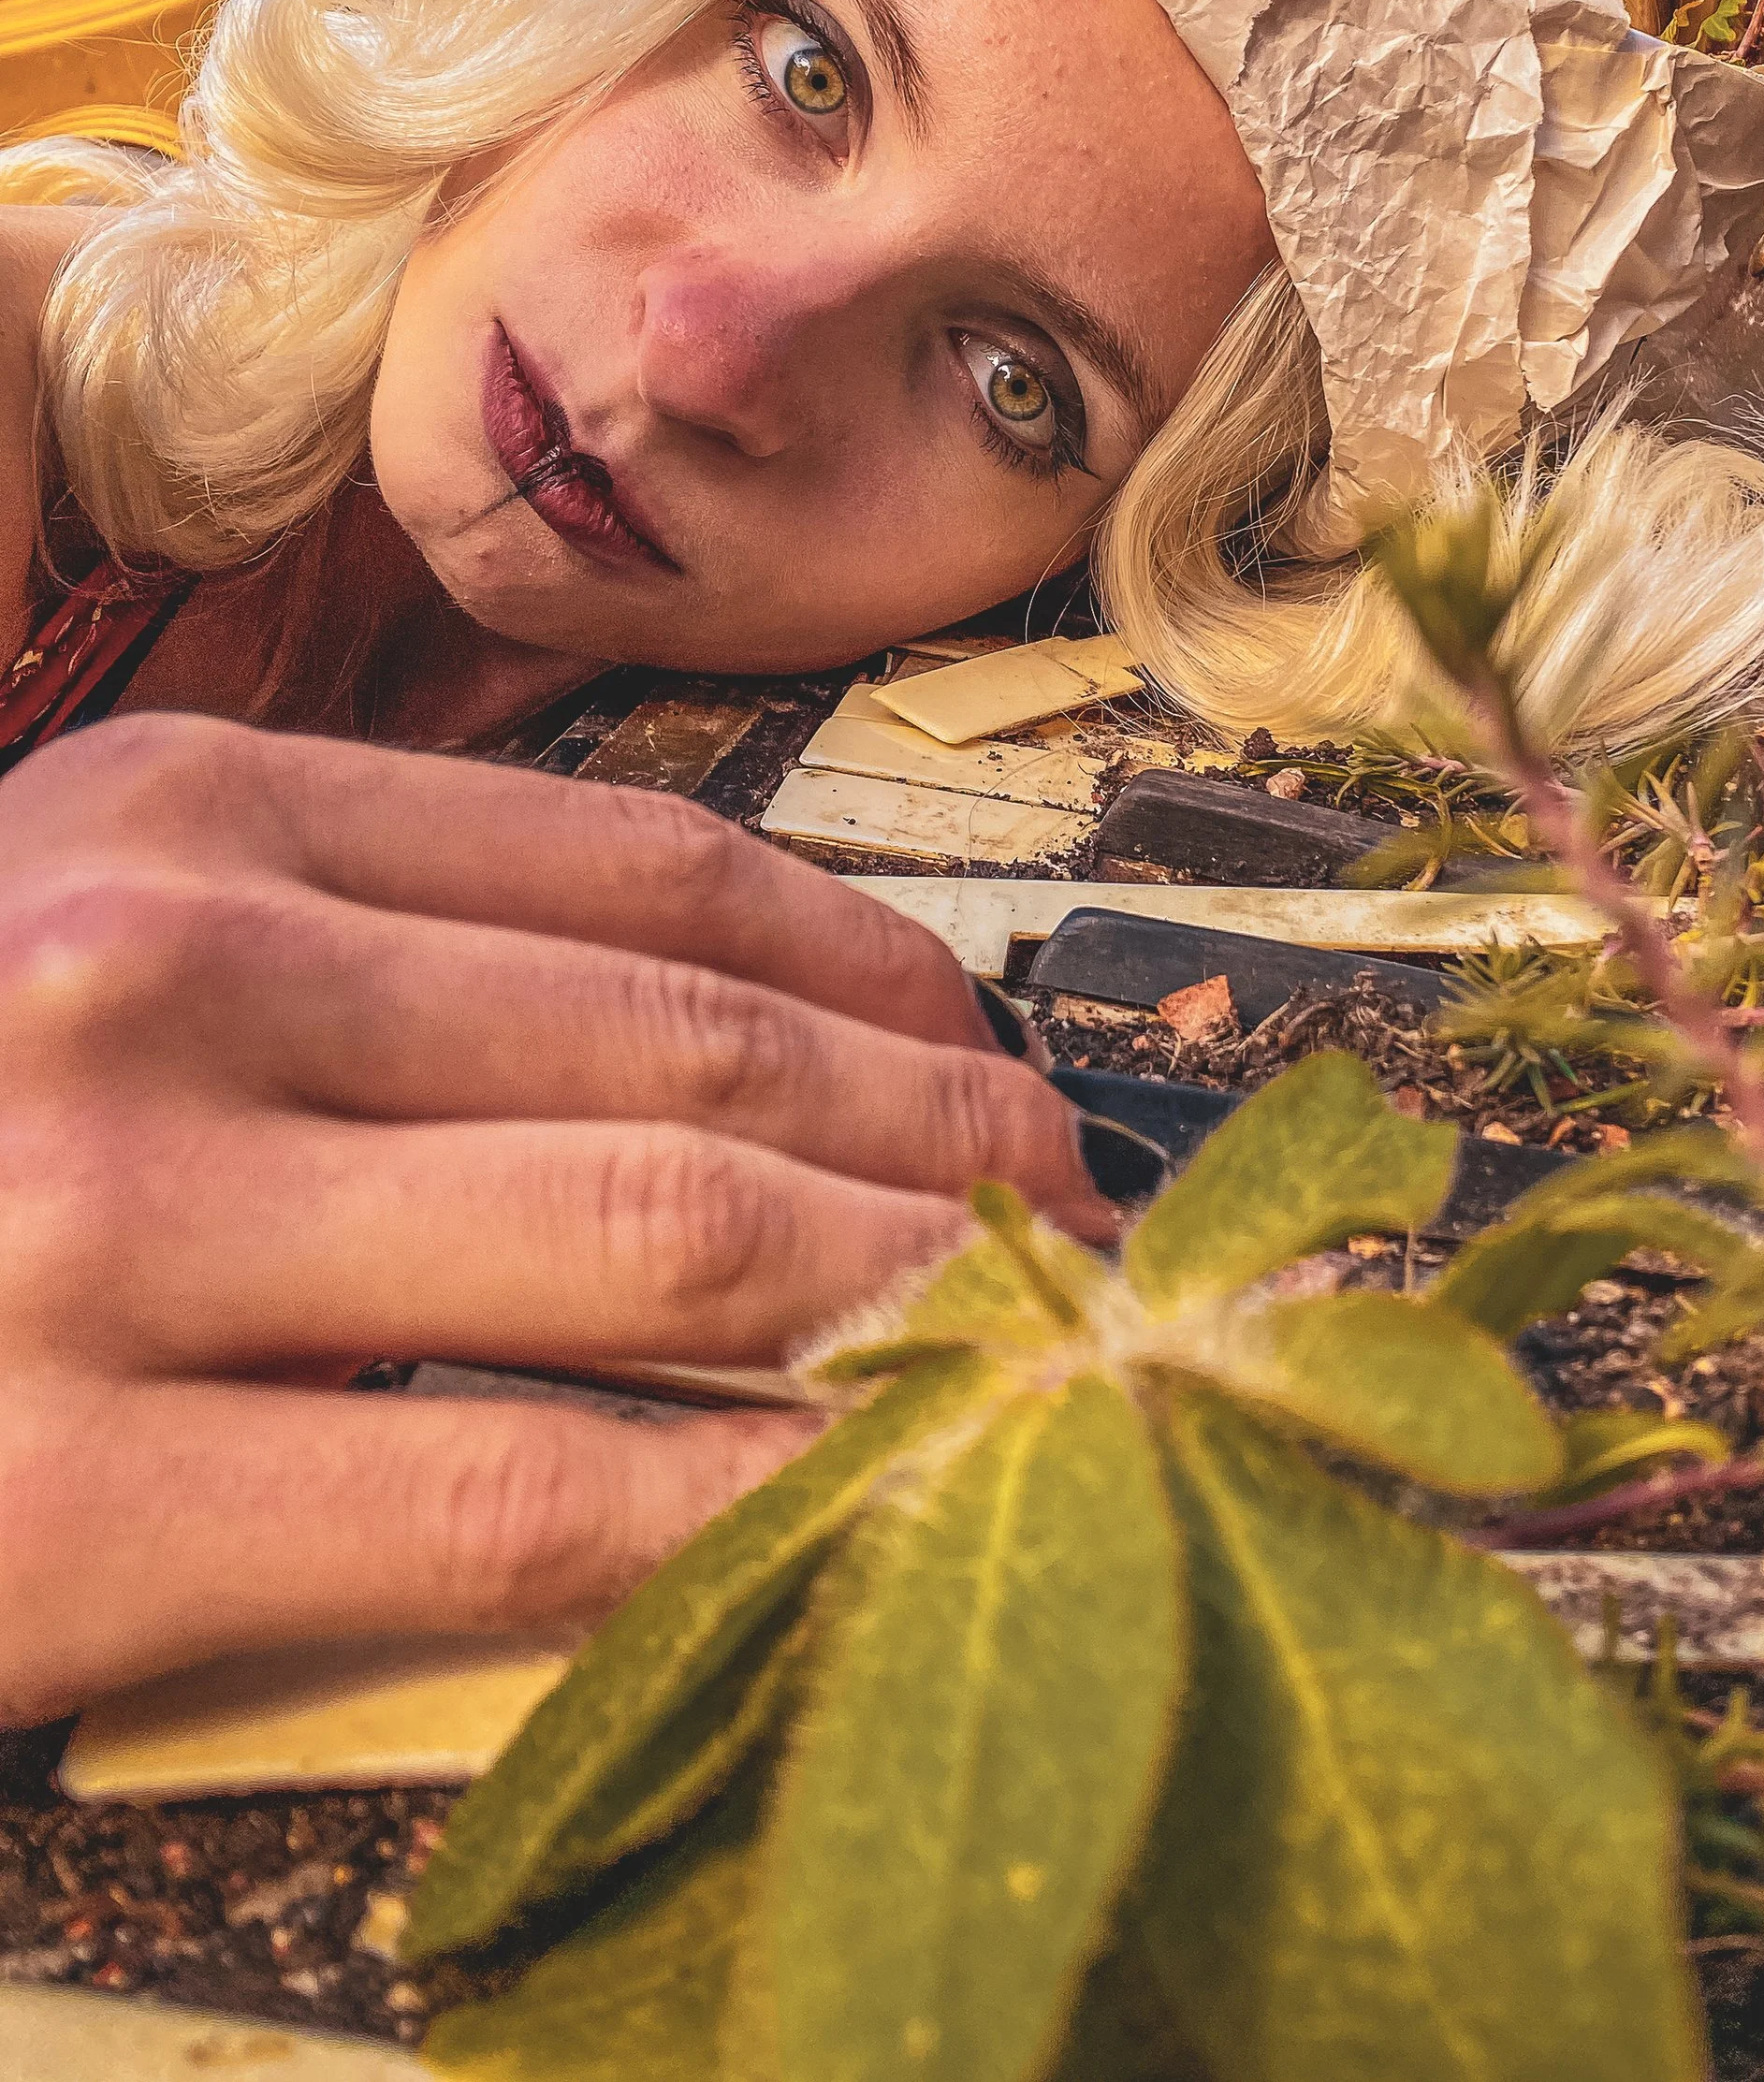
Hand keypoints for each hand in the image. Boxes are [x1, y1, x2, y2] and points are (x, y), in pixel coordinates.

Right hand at [0, 715, 1113, 1722]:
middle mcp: (167, 970)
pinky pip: (523, 1504)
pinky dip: (738, 1511)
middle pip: (697, 1053)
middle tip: (1085, 1217)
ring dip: (902, 1304)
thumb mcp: (82, 944)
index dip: (882, 976)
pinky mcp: (74, 1496)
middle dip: (947, 1143)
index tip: (1002, 1057)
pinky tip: (856, 1521)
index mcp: (186, 819)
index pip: (651, 875)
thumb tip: (707, 1021)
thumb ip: (360, 949)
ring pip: (664, 1250)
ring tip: (1034, 1346)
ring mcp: (115, 1222)